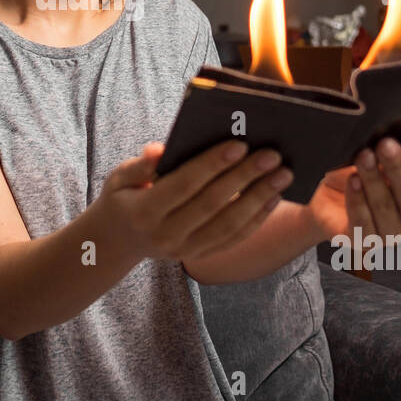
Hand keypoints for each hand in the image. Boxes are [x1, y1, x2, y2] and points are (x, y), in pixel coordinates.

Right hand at [99, 140, 292, 261]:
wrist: (117, 242)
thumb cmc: (123, 198)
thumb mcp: (119, 178)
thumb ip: (141, 164)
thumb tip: (162, 149)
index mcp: (144, 211)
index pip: (185, 185)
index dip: (212, 165)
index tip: (240, 144)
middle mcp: (166, 235)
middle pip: (213, 205)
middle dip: (245, 177)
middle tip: (272, 155)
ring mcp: (185, 250)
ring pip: (229, 225)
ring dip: (259, 199)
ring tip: (283, 175)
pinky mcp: (199, 256)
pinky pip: (233, 239)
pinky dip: (257, 219)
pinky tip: (274, 197)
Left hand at [306, 136, 400, 242]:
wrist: (324, 195)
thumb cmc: (354, 171)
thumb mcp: (371, 153)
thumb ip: (387, 146)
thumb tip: (392, 127)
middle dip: (398, 167)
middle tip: (385, 145)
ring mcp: (390, 231)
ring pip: (387, 209)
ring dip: (375, 181)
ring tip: (363, 158)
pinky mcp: (364, 241)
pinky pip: (364, 225)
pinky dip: (358, 202)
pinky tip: (352, 182)